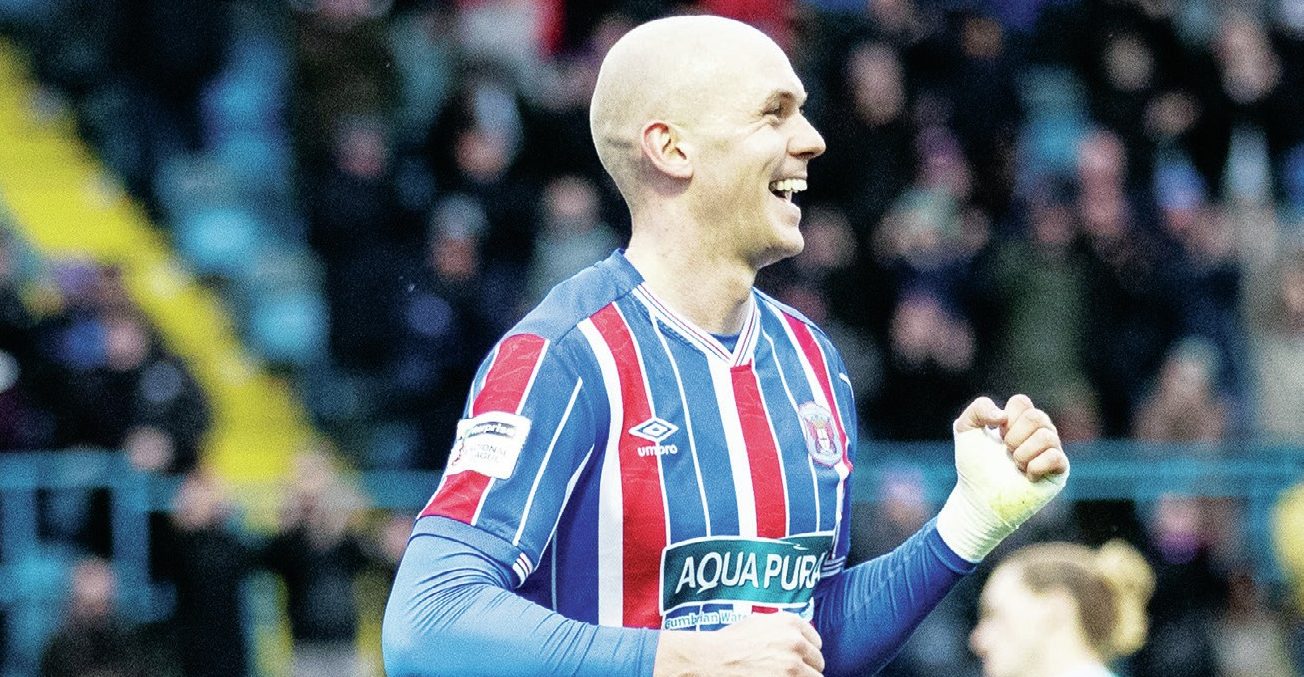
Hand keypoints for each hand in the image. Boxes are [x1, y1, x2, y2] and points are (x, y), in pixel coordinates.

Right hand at [654, 612, 823, 675]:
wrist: (712, 660)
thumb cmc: (730, 642)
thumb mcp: (758, 622)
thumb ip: (782, 627)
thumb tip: (801, 637)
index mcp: (791, 623)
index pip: (816, 643)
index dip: (807, 653)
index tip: (799, 660)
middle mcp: (796, 642)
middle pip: (818, 662)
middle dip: (806, 669)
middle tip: (788, 673)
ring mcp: (794, 665)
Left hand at [936, 395, 1069, 561]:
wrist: (979, 497)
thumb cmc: (974, 465)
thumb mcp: (965, 429)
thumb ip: (978, 408)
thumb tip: (1003, 415)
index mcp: (1019, 420)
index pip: (1022, 402)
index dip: (1006, 418)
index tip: (997, 435)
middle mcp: (1038, 433)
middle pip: (1036, 417)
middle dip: (1014, 436)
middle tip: (1006, 452)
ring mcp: (1051, 451)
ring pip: (1048, 436)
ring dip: (1023, 452)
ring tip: (1015, 465)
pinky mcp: (1059, 471)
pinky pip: (1056, 457)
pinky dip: (1036, 465)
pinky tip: (1027, 475)